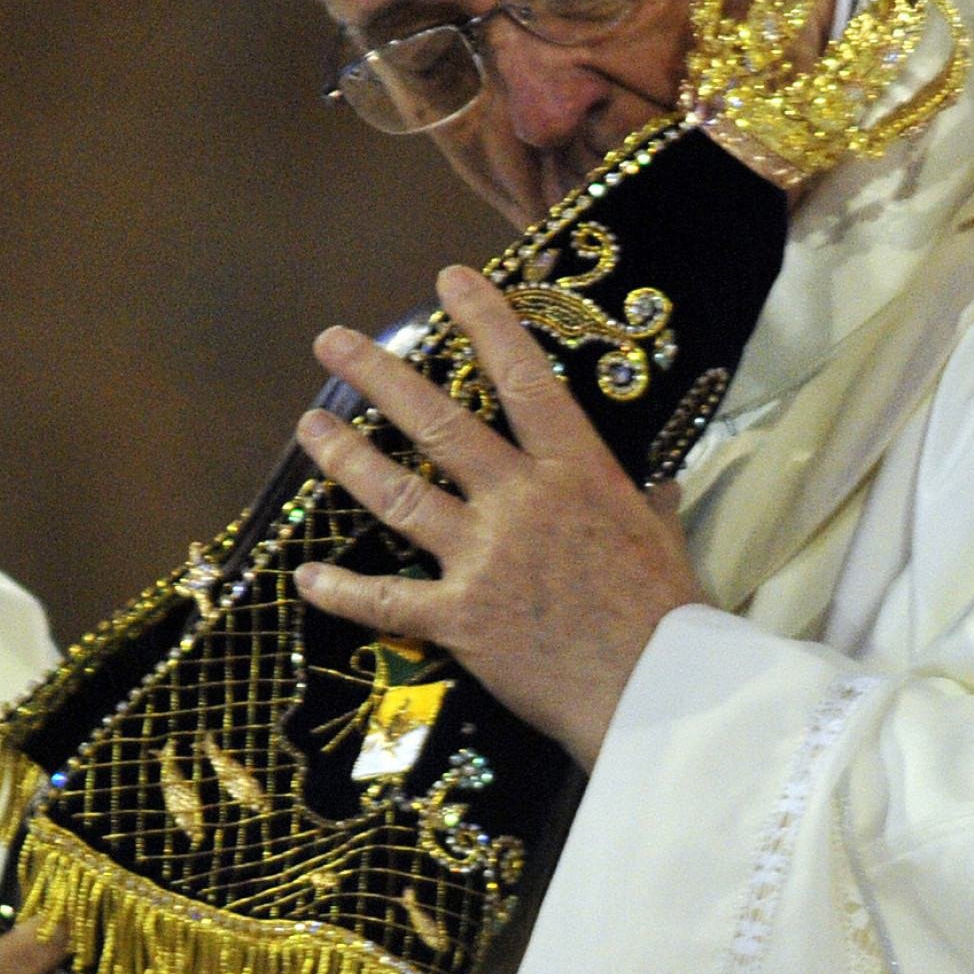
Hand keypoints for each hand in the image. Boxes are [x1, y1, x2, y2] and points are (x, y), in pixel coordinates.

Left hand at [293, 263, 706, 769]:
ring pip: (398, 497)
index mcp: (575, 472)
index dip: (485, 323)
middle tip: (331, 341)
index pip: (524, 378)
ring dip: (347, 460)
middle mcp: (521, 502)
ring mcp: (484, 558)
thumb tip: (652, 475)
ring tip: (309, 427)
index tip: (449, 281)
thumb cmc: (668, 611)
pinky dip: (343, 591)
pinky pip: (387, 601)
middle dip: (379, 376)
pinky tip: (306, 577)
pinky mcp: (460, 619)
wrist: (660, 692)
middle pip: (438, 424)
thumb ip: (644, 496)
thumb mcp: (663, 532)